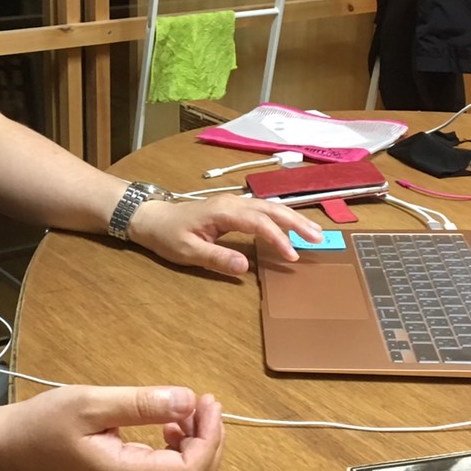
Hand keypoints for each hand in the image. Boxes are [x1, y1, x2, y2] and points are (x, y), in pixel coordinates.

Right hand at [0, 384, 224, 470]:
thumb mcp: (91, 403)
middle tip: (205, 401)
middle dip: (210, 439)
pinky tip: (168, 425)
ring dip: (197, 442)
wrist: (4, 449)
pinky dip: (179, 447)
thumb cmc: (41, 424)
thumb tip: (189, 400)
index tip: (207, 401)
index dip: (210, 438)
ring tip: (188, 408)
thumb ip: (141, 404)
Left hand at [127, 195, 322, 275]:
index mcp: (224, 211)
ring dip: (293, 219)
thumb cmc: (168, 235)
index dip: (278, 238)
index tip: (292, 256)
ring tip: (314, 233)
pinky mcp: (234, 208)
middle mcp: (233, 203)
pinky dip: (281, 218)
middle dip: (297, 222)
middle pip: (272, 209)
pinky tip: (292, 227)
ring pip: (270, 207)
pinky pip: (263, 210)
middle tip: (319, 239)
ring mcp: (234, 203)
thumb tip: (245, 266)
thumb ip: (217, 258)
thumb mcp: (187, 251)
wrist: (152, 218)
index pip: (259, 223)